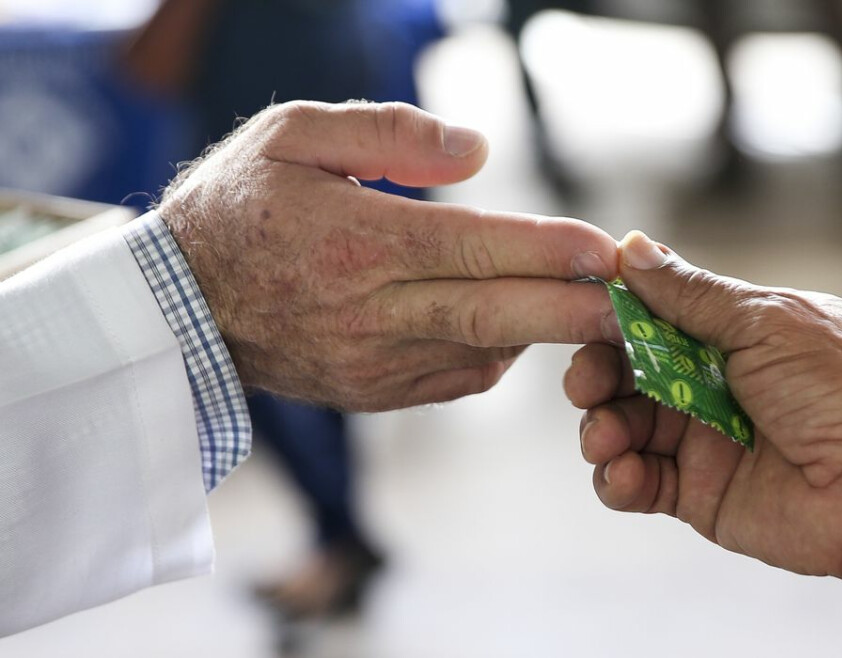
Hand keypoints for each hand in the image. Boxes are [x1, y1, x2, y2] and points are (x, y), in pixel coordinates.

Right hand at [160, 100, 619, 409]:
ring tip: (599, 308)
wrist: (180, 307)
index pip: (471, 249)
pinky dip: (500, 353)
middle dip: (576, 312)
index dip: (546, 251)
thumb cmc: (239, 207)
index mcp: (357, 244)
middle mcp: (373, 313)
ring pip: (484, 353)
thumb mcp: (294, 136)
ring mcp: (376, 363)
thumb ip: (388, 135)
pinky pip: (458, 377)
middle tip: (641, 305)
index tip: (608, 250)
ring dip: (547, 334)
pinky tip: (520, 327)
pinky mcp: (375, 393)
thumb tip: (478, 151)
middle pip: (494, 315)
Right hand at [564, 231, 841, 578]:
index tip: (584, 316)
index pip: (656, 316)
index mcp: (736, 334)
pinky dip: (617, 478)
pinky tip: (623, 473)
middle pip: (628, 372)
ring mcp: (702, 439)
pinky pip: (636, 482)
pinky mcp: (696, 493)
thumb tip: (632, 247)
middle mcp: (714, 383)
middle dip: (597, 374)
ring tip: (604, 437)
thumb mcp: (765, 323)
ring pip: (622, 425)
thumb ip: (691, 293)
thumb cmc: (841, 393)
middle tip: (585, 383)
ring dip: (600, 427)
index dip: (616, 317)